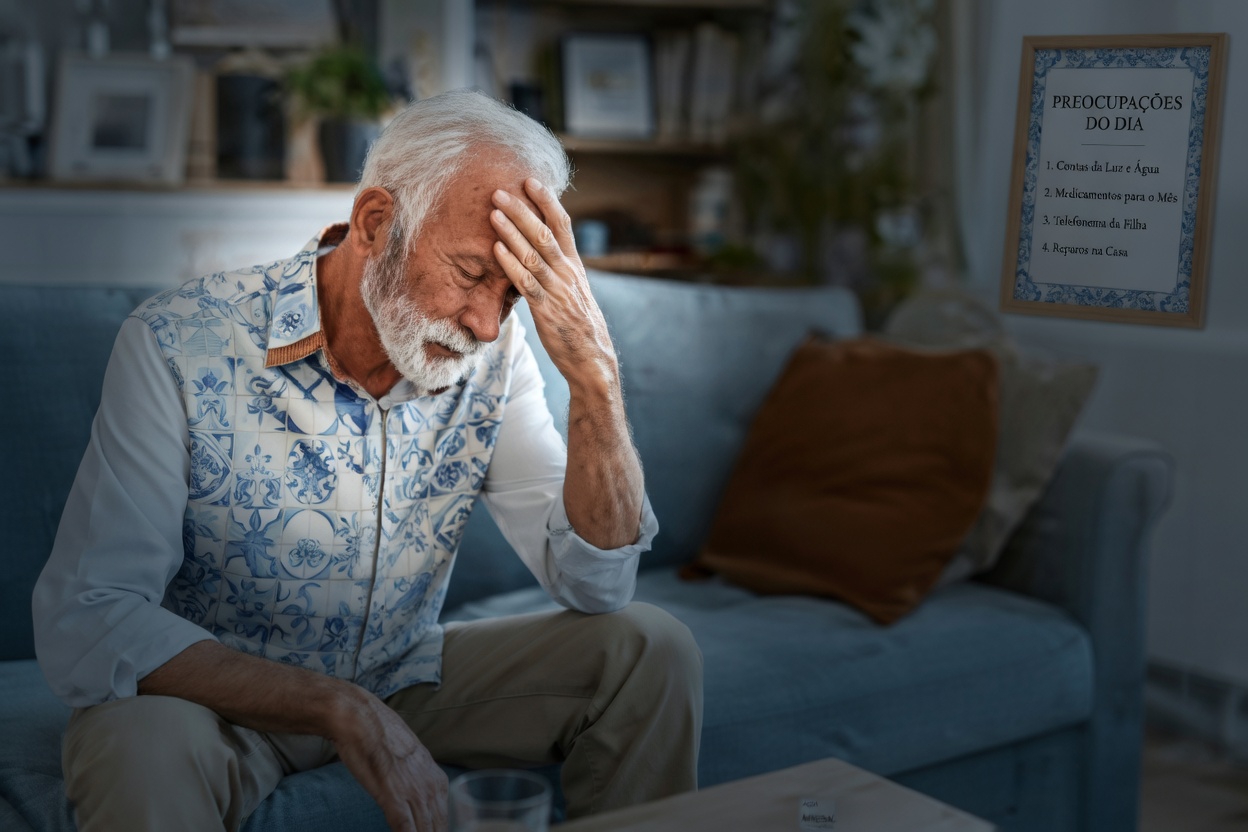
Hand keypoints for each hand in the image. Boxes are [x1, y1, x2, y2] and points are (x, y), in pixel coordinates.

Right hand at [330, 690, 447, 831]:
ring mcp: (414, 793)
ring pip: (425, 831)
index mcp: (437, 779)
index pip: (443, 819)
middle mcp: (431, 787)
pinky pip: (405, 829)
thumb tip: (412, 795)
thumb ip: (415, 780)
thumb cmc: (379, 736)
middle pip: (438, 828)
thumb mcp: (409, 759)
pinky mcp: (394, 797)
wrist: (360, 719)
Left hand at [490, 179, 617, 387]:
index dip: (546, 201)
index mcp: (575, 266)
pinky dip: (511, 264)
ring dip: (511, 231)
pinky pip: (527, 283)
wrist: (592, 360)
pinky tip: (496, 249)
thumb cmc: (578, 326)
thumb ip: (557, 271)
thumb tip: (537, 253)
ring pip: (533, 254)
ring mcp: (559, 291)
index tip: (530, 180)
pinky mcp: (547, 310)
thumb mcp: (572, 292)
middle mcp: (568, 273)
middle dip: (521, 209)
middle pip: (544, 233)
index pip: (562, 224)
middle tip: (500, 191)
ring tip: (493, 212)